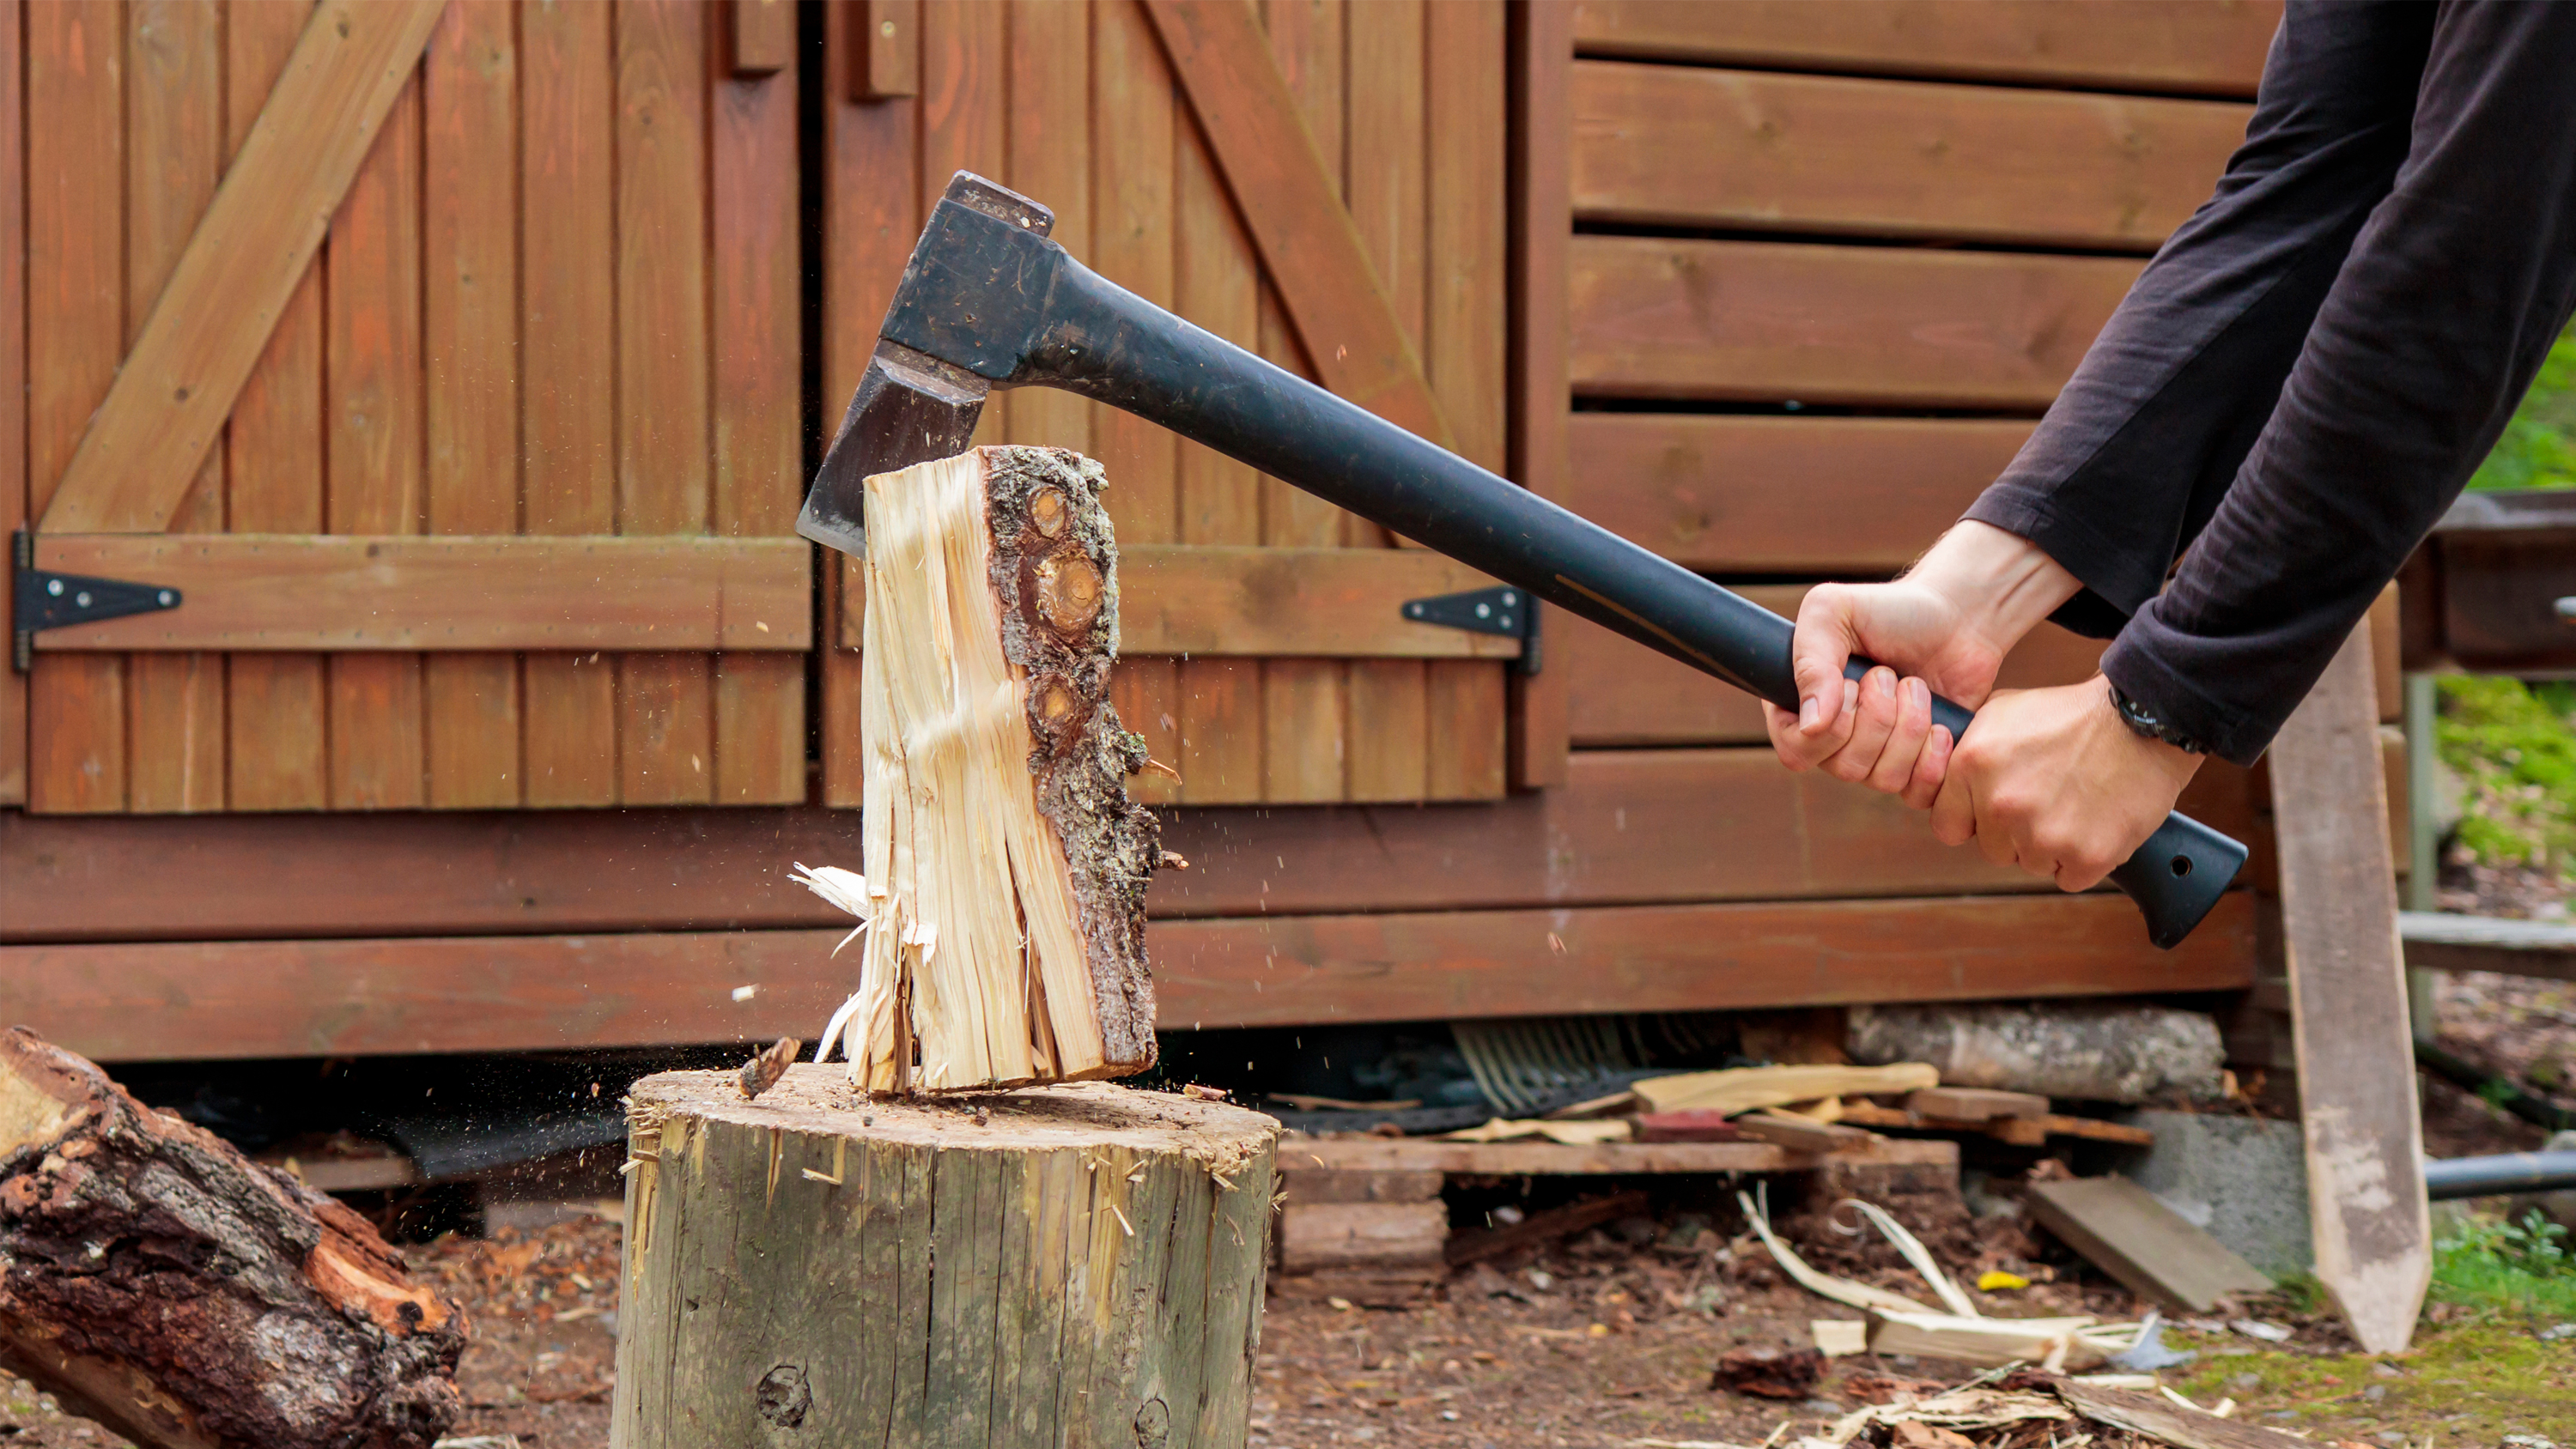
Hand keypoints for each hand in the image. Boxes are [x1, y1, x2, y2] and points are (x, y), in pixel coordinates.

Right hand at [1765, 522, 2081, 801]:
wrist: (1958, 618)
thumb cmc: (1892, 610)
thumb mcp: (1833, 612)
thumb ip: (1811, 663)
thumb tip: (1811, 726)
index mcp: (1802, 706)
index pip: (1795, 750)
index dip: (1828, 727)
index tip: (1851, 683)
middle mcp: (1834, 739)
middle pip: (1842, 768)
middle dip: (1878, 716)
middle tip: (1889, 675)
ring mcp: (1877, 756)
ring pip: (1881, 779)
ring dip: (1908, 727)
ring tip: (1916, 688)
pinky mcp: (1917, 767)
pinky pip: (1915, 792)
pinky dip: (1933, 758)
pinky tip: (1940, 724)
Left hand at [1930, 677, 2203, 890]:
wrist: (2142, 720)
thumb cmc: (2074, 714)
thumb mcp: (2002, 713)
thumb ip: (1968, 752)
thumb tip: (1945, 781)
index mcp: (1973, 766)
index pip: (1947, 826)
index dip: (1971, 820)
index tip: (1990, 813)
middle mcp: (2001, 804)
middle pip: (1993, 849)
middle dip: (2014, 833)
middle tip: (2048, 800)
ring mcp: (2042, 834)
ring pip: (2031, 863)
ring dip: (2051, 845)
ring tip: (2076, 805)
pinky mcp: (2085, 856)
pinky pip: (2069, 877)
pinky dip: (2082, 859)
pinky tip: (2095, 823)